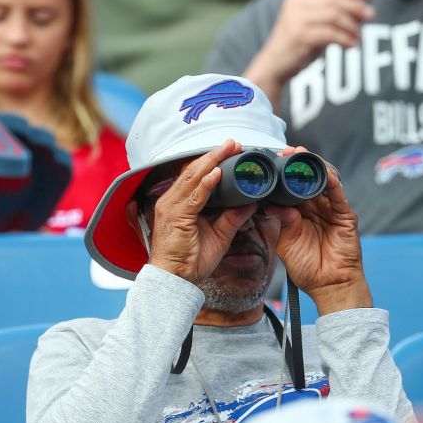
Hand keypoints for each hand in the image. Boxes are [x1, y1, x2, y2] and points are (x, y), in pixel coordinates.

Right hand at [147, 139, 257, 283]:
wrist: (174, 280)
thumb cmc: (189, 260)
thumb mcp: (218, 236)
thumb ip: (232, 218)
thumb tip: (251, 203)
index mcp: (178, 203)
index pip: (195, 175)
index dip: (212, 161)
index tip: (231, 150)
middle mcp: (171, 201)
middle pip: (193, 171)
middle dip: (215, 155)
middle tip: (234, 142)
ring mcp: (171, 208)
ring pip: (192, 178)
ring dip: (212, 161)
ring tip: (229, 149)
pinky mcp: (176, 218)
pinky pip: (193, 197)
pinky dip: (205, 184)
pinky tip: (217, 173)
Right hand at [245, 0, 372, 93]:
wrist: (273, 67)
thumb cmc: (297, 47)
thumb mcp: (315, 25)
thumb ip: (333, 15)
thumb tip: (365, 10)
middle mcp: (296, 4)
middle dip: (356, 7)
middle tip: (371, 16)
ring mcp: (296, 19)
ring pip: (335, 15)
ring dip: (352, 26)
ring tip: (359, 37)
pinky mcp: (299, 35)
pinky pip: (331, 33)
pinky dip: (345, 39)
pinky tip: (352, 46)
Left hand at [264, 149, 369, 313]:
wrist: (328, 285)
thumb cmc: (307, 267)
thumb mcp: (287, 242)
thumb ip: (282, 222)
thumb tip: (271, 204)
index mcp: (300, 213)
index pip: (291, 188)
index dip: (281, 175)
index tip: (268, 163)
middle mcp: (316, 208)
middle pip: (307, 179)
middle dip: (296, 164)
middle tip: (283, 152)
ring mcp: (331, 210)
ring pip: (323, 181)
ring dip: (312, 166)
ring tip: (299, 154)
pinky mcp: (345, 216)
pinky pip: (338, 194)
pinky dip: (331, 181)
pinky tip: (322, 171)